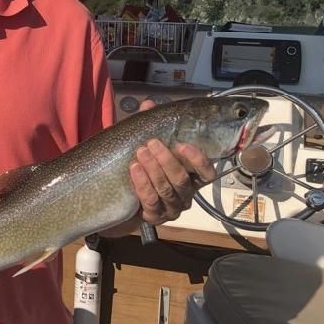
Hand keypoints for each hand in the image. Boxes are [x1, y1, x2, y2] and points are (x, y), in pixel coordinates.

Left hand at [129, 99, 215, 224]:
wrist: (116, 199)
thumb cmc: (138, 169)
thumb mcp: (142, 146)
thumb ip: (147, 127)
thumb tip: (148, 104)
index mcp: (189, 178)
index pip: (206, 173)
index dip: (198, 160)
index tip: (183, 145)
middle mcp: (184, 195)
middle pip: (182, 180)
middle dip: (166, 160)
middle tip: (151, 143)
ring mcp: (170, 209)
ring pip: (166, 190)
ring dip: (153, 170)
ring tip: (140, 153)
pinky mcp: (154, 218)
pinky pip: (151, 201)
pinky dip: (142, 184)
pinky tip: (134, 170)